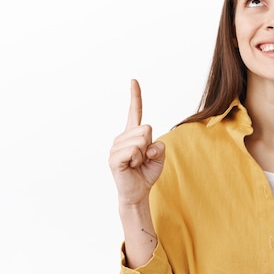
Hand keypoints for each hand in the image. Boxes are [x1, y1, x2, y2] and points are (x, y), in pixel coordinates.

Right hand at [108, 79, 164, 207]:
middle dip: (150, 146)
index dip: (135, 96)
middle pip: (146, 129)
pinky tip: (131, 167)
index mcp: (133, 134)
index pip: (135, 111)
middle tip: (142, 159)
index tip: (133, 81)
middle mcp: (122, 137)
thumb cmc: (147, 173)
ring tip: (136, 164)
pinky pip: (133, 151)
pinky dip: (137, 160)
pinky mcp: (113, 158)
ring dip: (144, 155)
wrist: (138, 192)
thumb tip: (148, 145)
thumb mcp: (159, 156)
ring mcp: (116, 147)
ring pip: (141, 140)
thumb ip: (159, 146)